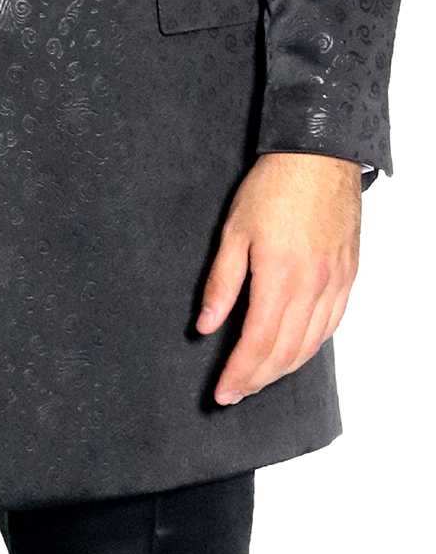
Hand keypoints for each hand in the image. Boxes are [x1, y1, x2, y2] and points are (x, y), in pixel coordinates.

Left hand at [197, 152, 361, 405]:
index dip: (239, 373)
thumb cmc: (272, 188)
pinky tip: (293, 352)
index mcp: (280, 278)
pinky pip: (330, 325)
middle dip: (257, 379)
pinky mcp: (347, 277)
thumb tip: (207, 325)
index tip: (222, 392)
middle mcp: (313, 288)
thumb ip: (222, 283)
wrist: (318, 159)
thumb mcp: (233, 231)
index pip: (258, 343)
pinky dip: (310, 347)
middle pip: (285, 352)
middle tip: (234, 393)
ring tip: (257, 379)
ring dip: (283, 369)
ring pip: (310, 345)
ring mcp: (335, 284)